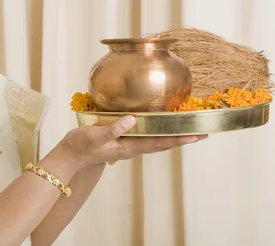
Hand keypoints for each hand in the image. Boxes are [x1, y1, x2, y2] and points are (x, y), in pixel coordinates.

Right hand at [58, 116, 206, 170]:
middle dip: (183, 139)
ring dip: (174, 137)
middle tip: (203, 134)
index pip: (160, 143)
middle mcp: (133, 147)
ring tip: (189, 131)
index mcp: (129, 146)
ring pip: (157, 141)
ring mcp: (129, 145)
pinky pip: (147, 137)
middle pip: (164, 143)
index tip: (196, 135)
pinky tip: (162, 127)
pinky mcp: (124, 140)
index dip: (178, 139)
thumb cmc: (81, 145)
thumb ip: (113, 128)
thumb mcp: (94, 136)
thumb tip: (132, 119)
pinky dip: (160, 133)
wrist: (71, 156)